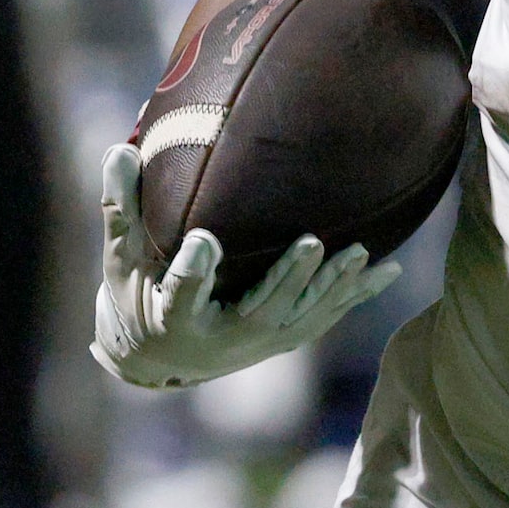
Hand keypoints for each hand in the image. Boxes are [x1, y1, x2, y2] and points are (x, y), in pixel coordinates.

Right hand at [91, 142, 399, 389]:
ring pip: (300, 318)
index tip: (204, 240)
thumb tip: (120, 150)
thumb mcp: (120, 258)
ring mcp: (258, 344)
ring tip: (360, 253)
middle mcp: (221, 340)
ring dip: (332, 287)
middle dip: (289, 278)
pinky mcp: (282, 340)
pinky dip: (355, 295)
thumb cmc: (135, 295)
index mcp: (173, 318)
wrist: (158, 357)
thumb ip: (121, 207)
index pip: (181, 295)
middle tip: (314, 242)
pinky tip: (389, 270)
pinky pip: (323, 317)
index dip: (193, 271)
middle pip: (259, 310)